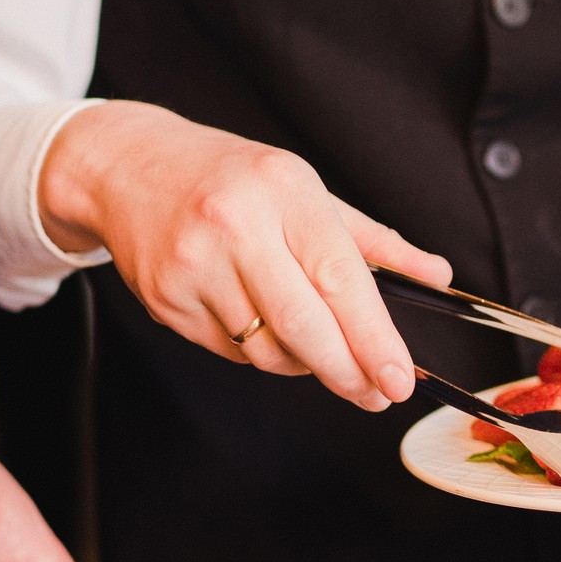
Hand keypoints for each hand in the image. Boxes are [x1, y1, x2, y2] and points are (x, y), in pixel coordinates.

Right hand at [38, 101, 454, 411]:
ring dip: (306, 364)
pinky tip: (262, 324)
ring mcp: (193, 265)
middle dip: (348, 372)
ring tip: (319, 348)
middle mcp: (235, 226)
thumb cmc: (231, 179)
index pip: (340, 278)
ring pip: (268, 349)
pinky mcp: (164, 299)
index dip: (375, 338)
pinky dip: (261, 352)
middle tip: (377, 395)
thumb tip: (436, 276)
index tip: (400, 378)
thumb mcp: (307, 192)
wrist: (125, 166)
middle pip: (303, 326)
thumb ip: (374, 242)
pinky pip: (232, 352)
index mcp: (283, 192)